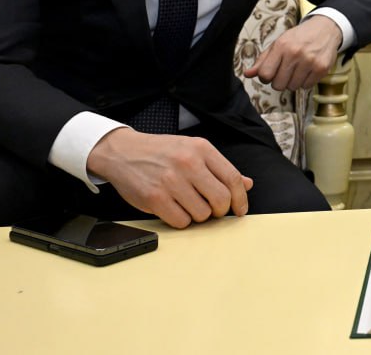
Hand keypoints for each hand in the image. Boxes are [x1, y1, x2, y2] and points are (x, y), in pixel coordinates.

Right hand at [86, 127, 253, 227]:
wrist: (123, 151)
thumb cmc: (161, 152)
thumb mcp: (193, 150)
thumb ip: (219, 168)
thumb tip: (247, 184)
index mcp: (201, 149)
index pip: (232, 178)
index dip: (241, 198)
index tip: (240, 209)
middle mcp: (188, 163)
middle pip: (221, 199)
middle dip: (220, 210)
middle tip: (213, 209)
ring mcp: (171, 181)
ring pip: (202, 214)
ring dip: (198, 215)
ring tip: (188, 204)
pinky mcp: (155, 198)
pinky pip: (181, 222)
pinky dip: (181, 220)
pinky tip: (174, 209)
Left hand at [243, 14, 341, 90]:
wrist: (325, 28)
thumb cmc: (299, 37)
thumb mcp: (278, 43)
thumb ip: (262, 60)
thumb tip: (247, 74)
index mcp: (281, 46)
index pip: (265, 74)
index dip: (266, 77)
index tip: (271, 72)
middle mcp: (295, 53)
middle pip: (278, 85)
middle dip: (280, 81)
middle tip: (285, 71)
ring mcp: (309, 62)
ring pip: (292, 87)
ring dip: (293, 81)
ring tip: (298, 69)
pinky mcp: (321, 69)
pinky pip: (306, 86)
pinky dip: (305, 81)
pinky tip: (307, 70)